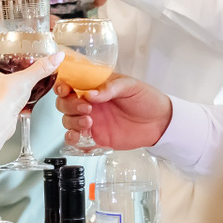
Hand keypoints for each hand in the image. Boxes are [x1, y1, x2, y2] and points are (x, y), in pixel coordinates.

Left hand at [0, 52, 62, 118]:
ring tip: (18, 88)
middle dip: (0, 73)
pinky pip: (0, 106)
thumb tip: (55, 57)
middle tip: (12, 71)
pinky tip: (22, 105)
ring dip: (4, 90)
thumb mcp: (25, 79)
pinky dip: (9, 105)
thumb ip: (41, 68)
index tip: (0, 56)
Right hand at [52, 73, 171, 151]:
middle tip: (86, 108)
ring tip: (89, 122)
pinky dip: (72, 138)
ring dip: (72, 121)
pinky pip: (76, 139)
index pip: (70, 83)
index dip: (62, 86)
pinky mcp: (95, 137)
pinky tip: (80, 136)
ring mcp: (90, 120)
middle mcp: (89, 103)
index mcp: (95, 86)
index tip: (66, 90)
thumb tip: (90, 93)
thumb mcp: (130, 86)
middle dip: (69, 105)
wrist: (159, 122)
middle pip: (64, 102)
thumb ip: (110, 88)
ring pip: (67, 120)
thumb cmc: (146, 99)